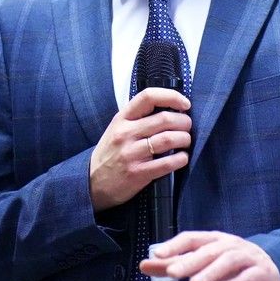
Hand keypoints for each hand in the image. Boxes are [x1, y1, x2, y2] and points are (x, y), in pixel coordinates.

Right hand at [89, 88, 190, 211]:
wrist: (92, 183)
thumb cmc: (109, 154)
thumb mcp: (117, 129)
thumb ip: (138, 119)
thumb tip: (171, 109)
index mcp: (122, 119)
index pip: (148, 97)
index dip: (171, 96)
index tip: (185, 104)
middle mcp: (126, 134)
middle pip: (164, 118)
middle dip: (184, 122)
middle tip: (188, 127)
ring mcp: (131, 154)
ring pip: (168, 139)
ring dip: (185, 139)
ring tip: (186, 141)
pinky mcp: (138, 173)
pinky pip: (167, 163)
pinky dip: (181, 159)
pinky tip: (182, 158)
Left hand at [140, 230, 279, 280]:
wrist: (270, 268)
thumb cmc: (230, 263)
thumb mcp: (203, 261)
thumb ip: (174, 263)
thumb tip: (143, 265)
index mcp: (213, 239)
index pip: (191, 237)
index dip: (174, 245)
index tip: (157, 255)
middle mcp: (229, 244)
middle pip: (208, 250)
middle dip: (190, 261)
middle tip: (172, 273)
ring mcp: (246, 257)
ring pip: (228, 261)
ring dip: (211, 272)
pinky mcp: (260, 272)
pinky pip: (247, 277)